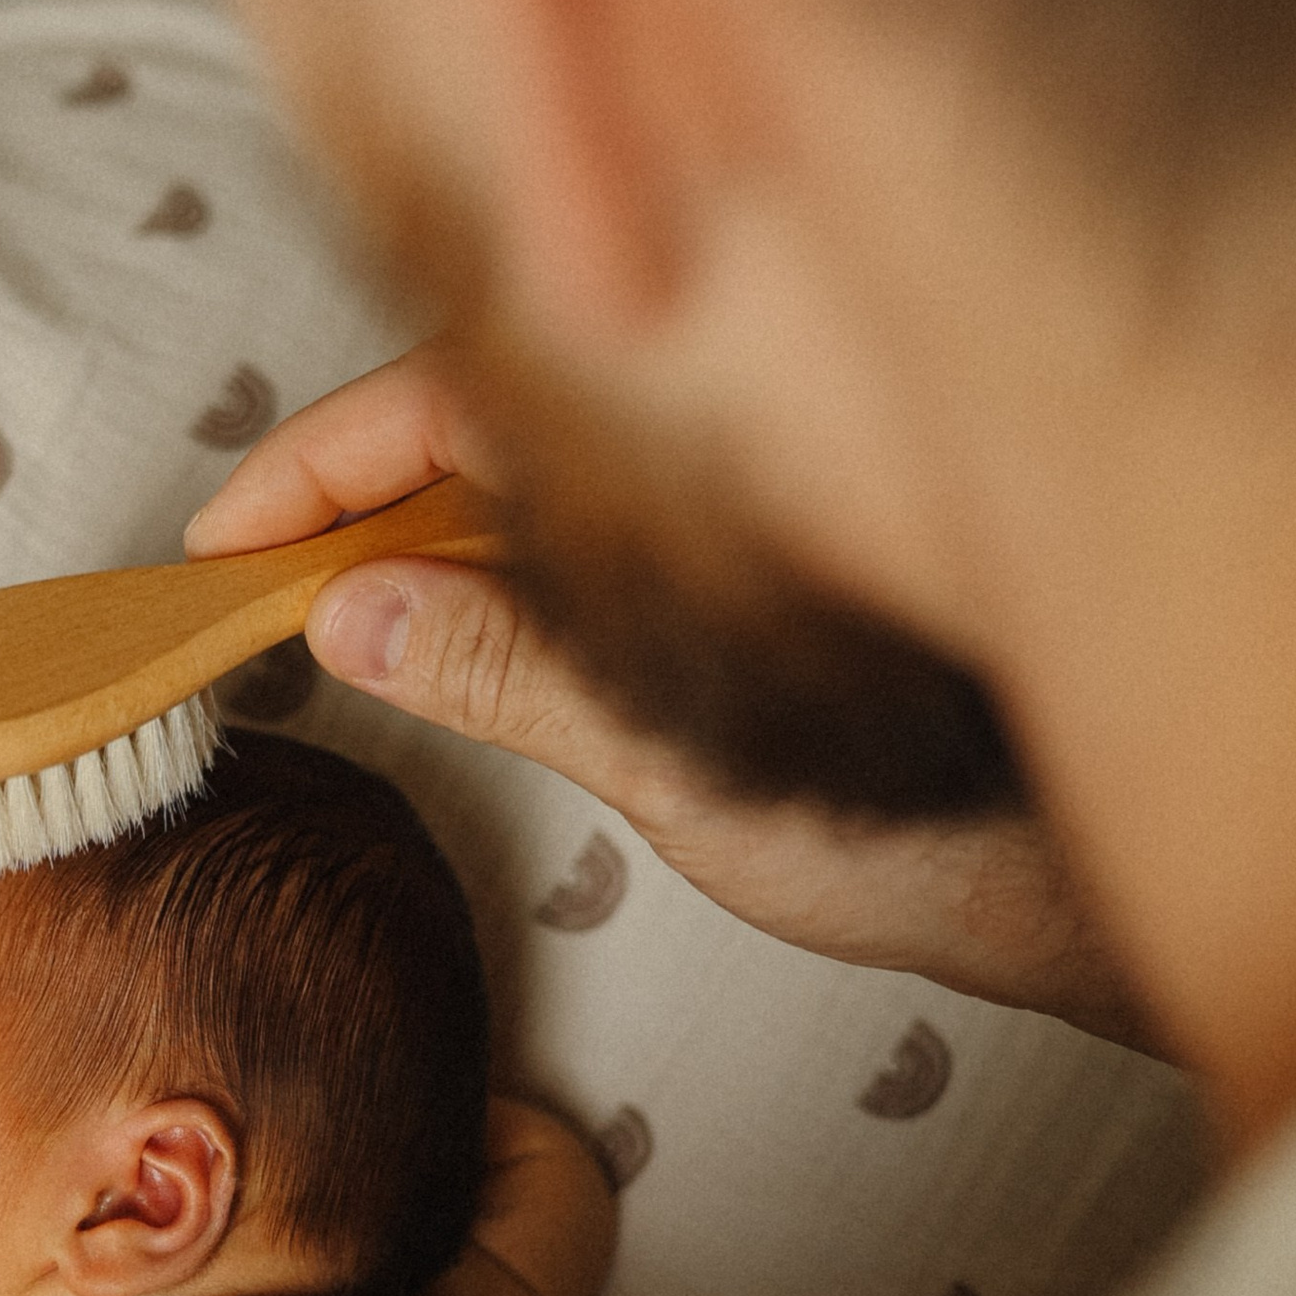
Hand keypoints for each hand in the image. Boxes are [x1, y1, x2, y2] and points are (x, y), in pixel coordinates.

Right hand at [189, 351, 1158, 1050]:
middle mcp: (708, 462)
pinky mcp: (760, 577)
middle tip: (245, 593)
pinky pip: (600, 538)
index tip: (217, 539)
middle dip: (352, 497)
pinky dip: (507, 571)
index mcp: (677, 461)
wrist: (1078, 890)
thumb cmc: (931, 826)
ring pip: (539, 480)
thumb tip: (352, 609)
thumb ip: (505, 667)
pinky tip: (459, 635)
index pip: (441, 405)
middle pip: (482, 424)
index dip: (311, 468)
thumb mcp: (669, 764)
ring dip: (423, 535)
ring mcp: (734, 514)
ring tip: (325, 620)